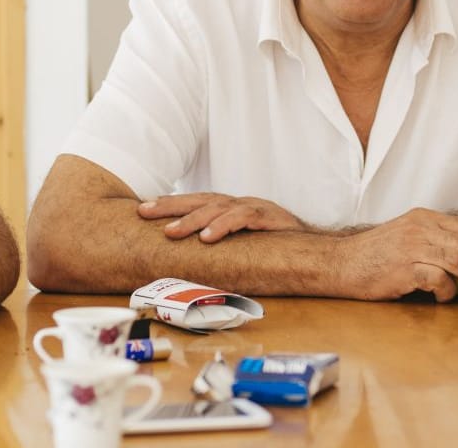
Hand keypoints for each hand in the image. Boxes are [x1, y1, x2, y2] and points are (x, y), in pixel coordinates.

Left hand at [138, 193, 306, 242]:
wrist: (314, 245)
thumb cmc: (275, 245)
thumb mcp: (242, 242)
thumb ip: (220, 244)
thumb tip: (187, 258)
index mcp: (229, 208)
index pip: (195, 201)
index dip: (169, 204)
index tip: (143, 208)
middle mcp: (238, 204)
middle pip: (199, 200)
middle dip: (169, 206)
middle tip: (143, 212)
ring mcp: (252, 208)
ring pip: (216, 208)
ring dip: (192, 220)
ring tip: (170, 232)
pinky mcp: (267, 216)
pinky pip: (242, 218)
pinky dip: (223, 226)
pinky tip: (207, 237)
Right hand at [333, 209, 457, 301]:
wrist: (339, 263)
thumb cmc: (375, 256)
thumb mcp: (407, 238)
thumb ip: (435, 242)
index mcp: (425, 218)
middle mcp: (421, 228)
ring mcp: (413, 247)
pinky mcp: (405, 268)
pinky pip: (437, 279)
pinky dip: (446, 290)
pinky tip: (441, 297)